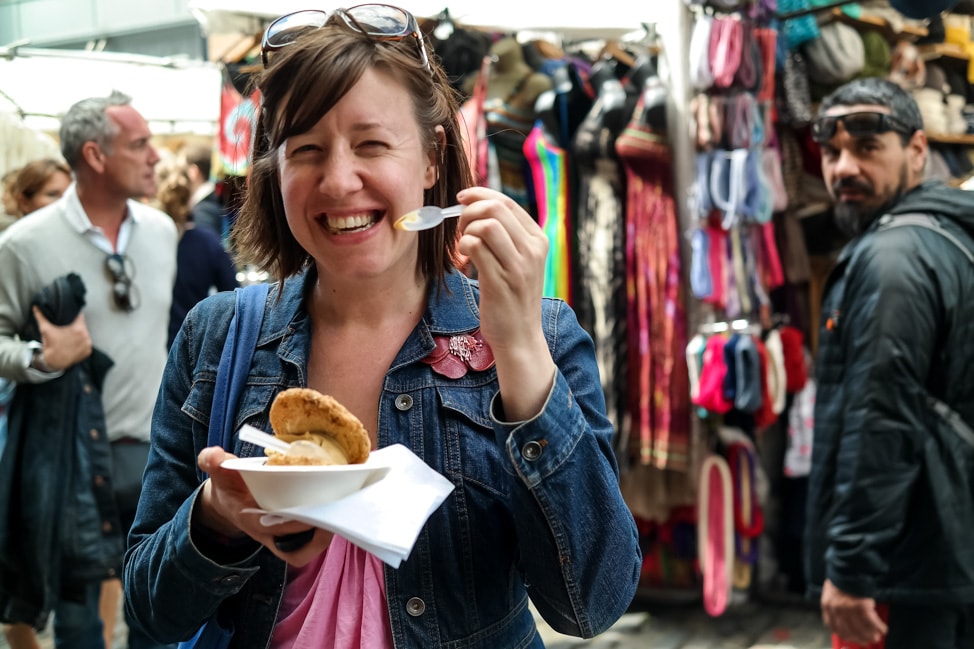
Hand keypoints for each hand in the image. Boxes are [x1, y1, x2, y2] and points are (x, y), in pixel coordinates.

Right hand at [34, 307, 91, 369]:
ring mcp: (88, 344)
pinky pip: (86, 343)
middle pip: (82, 325)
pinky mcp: (88, 351)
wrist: (53, 362)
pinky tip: (74, 343)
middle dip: (75, 324)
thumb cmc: (50, 346)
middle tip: (68, 325)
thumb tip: (36, 307)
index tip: (70, 314)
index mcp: (78, 329)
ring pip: (85, 334)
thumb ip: (41, 317)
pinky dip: (82, 342)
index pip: (79, 316)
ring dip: (79, 333)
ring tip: (70, 335)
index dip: (74, 314)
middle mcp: (85, 336)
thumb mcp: (45, 330)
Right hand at [195, 447, 332, 565]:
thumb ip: (214, 462)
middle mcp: (268, 534)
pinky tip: (337, 508)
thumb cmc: (230, 486)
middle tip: (333, 515)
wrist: (231, 499)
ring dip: (324, 536)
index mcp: (250, 520)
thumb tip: (214, 456)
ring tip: (340, 512)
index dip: (291, 525)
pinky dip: (325, 528)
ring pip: (306, 549)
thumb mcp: (220, 473)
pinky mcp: (294, 531)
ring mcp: (282, 536)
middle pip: (295, 551)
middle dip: (315, 539)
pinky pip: (311, 540)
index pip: (272, 529)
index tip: (307, 514)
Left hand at [454, 187, 555, 419]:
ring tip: (463, 244)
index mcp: (538, 240)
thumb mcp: (521, 262)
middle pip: (496, 208)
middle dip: (469, 211)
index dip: (480, 195)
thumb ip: (508, 236)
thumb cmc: (513, 298)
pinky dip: (463, 246)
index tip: (462, 199)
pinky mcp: (501, 281)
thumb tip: (479, 206)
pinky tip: (464, 257)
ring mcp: (519, 266)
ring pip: (486, 224)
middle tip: (460, 227)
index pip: (507, 202)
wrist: (520, 336)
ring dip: (466, 229)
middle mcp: (533, 250)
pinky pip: (475, 246)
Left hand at [820, 579, 886, 644]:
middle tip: (868, 640)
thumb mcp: (832, 592)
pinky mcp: (862, 605)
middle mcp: (836, 610)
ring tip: (876, 636)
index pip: (835, 628)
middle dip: (860, 638)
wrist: (849, 564)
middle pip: (849, 631)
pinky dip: (879, 627)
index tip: (853, 638)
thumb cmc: (842, 577)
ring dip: (871, 635)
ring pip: (861, 629)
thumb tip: (846, 621)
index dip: (845, 635)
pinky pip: (872, 622)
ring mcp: (849, 608)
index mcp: (827, 606)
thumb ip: (835, 606)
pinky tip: (883, 629)